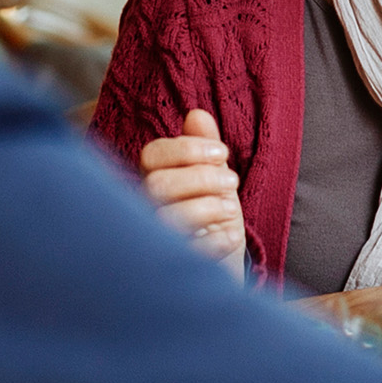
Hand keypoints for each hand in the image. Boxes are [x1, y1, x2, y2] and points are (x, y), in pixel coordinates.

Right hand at [138, 109, 245, 268]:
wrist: (220, 268)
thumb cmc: (214, 218)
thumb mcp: (215, 179)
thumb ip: (205, 148)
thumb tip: (197, 113)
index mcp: (155, 180)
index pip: (152, 155)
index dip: (186, 149)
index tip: (222, 152)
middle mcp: (148, 208)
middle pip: (157, 184)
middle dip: (200, 178)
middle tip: (233, 183)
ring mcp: (157, 238)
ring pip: (166, 217)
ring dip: (207, 207)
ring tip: (232, 209)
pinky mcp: (173, 265)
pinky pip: (186, 251)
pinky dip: (214, 241)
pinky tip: (232, 236)